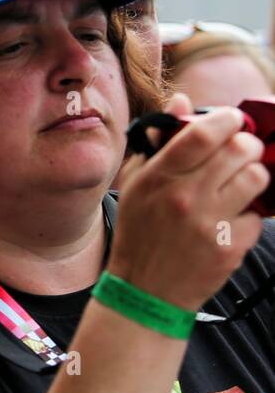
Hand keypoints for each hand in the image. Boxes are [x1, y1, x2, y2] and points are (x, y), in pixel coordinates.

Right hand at [109, 94, 268, 310]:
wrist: (144, 290)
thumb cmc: (139, 231)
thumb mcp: (135, 183)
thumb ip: (158, 141)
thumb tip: (181, 103)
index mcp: (159, 177)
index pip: (203, 133)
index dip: (225, 118)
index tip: (231, 119)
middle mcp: (185, 197)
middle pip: (239, 150)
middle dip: (246, 144)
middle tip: (241, 150)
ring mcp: (210, 224)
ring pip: (256, 177)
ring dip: (253, 174)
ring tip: (241, 181)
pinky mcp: (230, 248)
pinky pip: (256, 216)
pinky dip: (248, 213)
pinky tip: (231, 217)